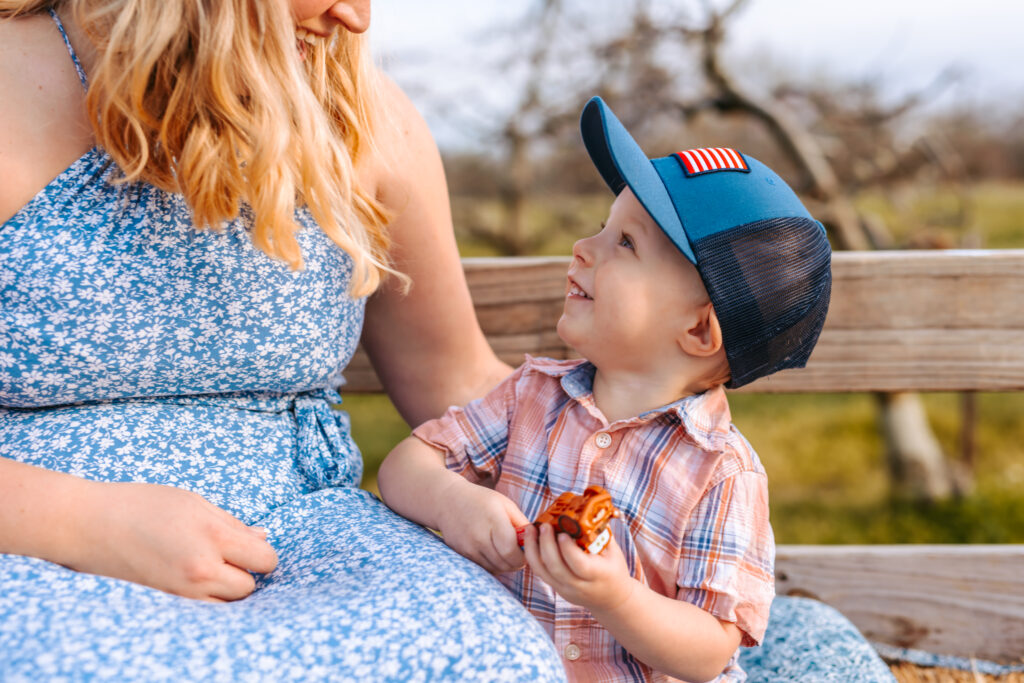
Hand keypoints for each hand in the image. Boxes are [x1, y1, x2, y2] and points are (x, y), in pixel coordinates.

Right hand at [65, 481, 277, 601]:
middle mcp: (201, 567)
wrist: (87, 525)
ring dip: (226, 588)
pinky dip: (207, 599)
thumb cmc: (140, 505)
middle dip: (244, 572)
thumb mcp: (193, 502)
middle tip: (225, 555)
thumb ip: (232, 523)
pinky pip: (203, 611)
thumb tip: (262, 537)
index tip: (249, 546)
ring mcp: (182, 591)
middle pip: (248, 586)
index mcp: (212, 534)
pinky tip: (195, 581)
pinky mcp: (166, 603)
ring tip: (208, 567)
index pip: (264, 558)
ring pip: (227, 603)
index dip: (261, 553)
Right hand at [434, 479, 528, 573]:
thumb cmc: (481, 500)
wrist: (447, 501)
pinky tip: (494, 552)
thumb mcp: (505, 504)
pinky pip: (483, 568)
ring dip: (505, 565)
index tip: (526, 550)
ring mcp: (468, 548)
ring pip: (495, 569)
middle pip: (505, 563)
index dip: (523, 556)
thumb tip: (538, 541)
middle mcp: (478, 537)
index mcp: (493, 521)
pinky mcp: (462, 554)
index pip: (511, 551)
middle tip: (520, 554)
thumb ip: (522, 523)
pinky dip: (493, 564)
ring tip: (507, 552)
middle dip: (517, 562)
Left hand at [522, 523, 634, 611]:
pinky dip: (533, 555)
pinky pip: (540, 572)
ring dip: (533, 548)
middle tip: (544, 525)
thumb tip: (589, 508)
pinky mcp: (557, 589)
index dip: (567, 549)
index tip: (562, 533)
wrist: (612, 599)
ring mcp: (566, 590)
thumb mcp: (613, 551)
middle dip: (546, 544)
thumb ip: (600, 533)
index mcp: (597, 575)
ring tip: (531, 529)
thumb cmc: (614, 569)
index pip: (578, 564)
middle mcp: (579, 585)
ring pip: (543, 571)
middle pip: (556, 568)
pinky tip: (531, 540)